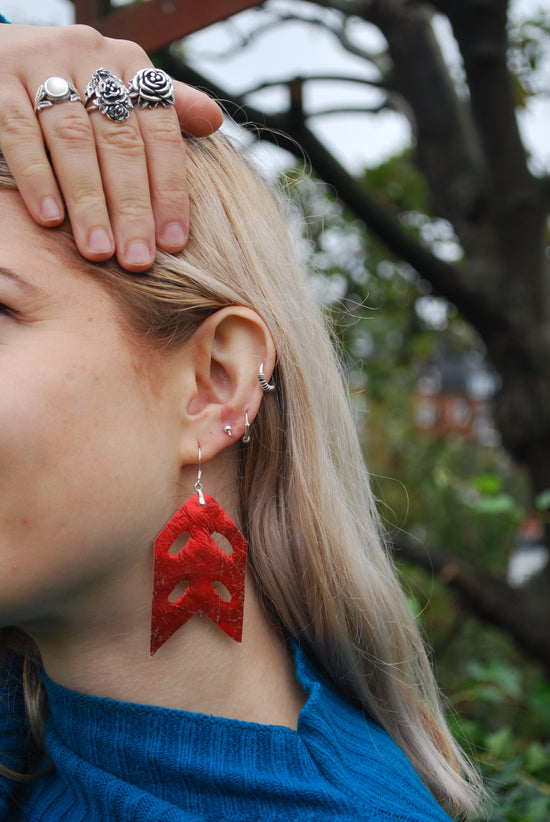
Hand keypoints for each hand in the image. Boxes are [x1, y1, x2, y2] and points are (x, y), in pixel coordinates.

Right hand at [0, 24, 222, 270]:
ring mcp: (40, 63)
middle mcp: (89, 55)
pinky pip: (20, 134)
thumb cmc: (69, 84)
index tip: (173, 243)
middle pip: (120, 142)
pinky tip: (50, 219)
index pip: (160, 132)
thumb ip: (165, 108)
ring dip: (89, 202)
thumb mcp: (118, 88)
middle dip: (133, 207)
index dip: (169, 190)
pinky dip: (38, 178)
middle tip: (137, 259)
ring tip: (98, 251)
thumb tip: (215, 122)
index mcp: (128, 63)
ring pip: (73, 140)